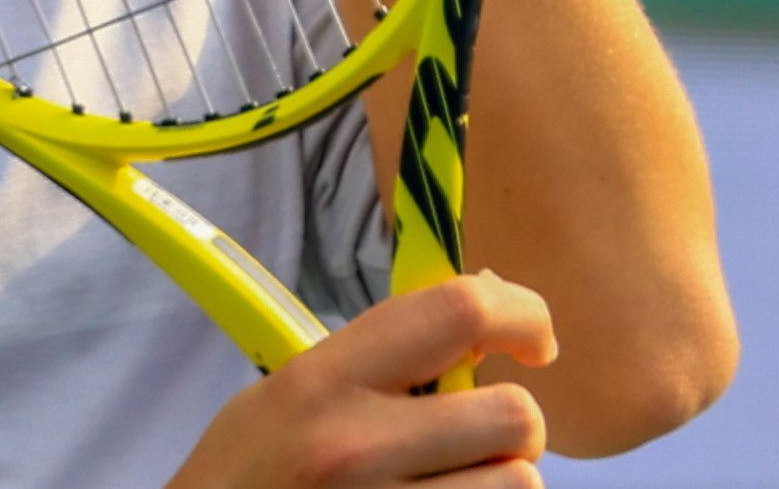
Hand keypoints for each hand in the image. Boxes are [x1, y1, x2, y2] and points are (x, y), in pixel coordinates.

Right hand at [167, 273, 556, 488]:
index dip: (521, 313)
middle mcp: (359, 445)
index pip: (457, 312)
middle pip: (514, 416)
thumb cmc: (245, 472)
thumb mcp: (291, 393)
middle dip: (514, 426)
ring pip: (520, 487)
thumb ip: (376, 357)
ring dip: (501, 484)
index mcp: (328, 378)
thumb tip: (479, 309)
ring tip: (451, 485)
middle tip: (478, 435)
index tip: (533, 339)